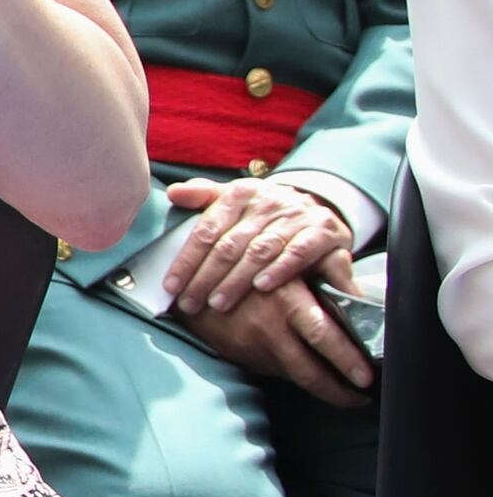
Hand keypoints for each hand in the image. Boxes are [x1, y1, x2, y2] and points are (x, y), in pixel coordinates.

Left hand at [160, 176, 353, 313]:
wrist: (321, 207)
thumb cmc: (265, 211)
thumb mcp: (235, 198)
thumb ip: (203, 196)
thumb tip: (173, 193)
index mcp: (241, 194)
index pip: (207, 229)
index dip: (187, 259)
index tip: (171, 286)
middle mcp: (268, 202)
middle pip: (230, 244)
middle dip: (206, 277)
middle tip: (190, 303)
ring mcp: (298, 216)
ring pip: (260, 250)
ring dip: (237, 280)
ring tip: (218, 303)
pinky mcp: (325, 231)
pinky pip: (299, 252)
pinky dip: (280, 270)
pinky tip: (262, 287)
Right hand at [179, 272, 373, 405]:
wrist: (196, 276)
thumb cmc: (253, 262)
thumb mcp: (293, 258)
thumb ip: (331, 269)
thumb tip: (364, 294)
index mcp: (285, 300)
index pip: (324, 338)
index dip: (348, 361)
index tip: (367, 379)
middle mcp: (268, 328)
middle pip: (309, 372)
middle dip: (339, 392)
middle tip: (360, 398)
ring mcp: (251, 346)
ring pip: (293, 377)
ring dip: (319, 387)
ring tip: (340, 390)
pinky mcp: (240, 355)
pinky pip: (275, 371)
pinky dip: (293, 374)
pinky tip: (306, 370)